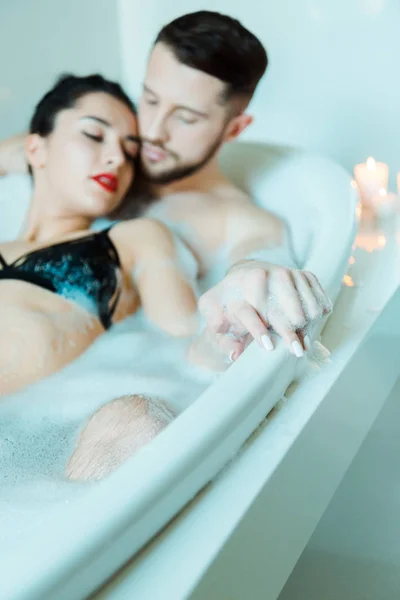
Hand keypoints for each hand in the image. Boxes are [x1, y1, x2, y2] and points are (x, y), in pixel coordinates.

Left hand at [198, 261, 331, 359]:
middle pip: (285, 310)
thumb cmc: (229, 297)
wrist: (246, 270)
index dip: (257, 329)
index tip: (268, 347)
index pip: (250, 310)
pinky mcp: (304, 274)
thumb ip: (219, 331)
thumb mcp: (213, 309)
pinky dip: (319, 311)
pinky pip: (319, 297)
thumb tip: (235, 354)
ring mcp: (288, 272)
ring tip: (305, 341)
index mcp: (239, 285)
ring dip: (308, 326)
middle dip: (292, 333)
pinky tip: (313, 323)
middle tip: (297, 351)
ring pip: (306, 305)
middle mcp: (265, 275)